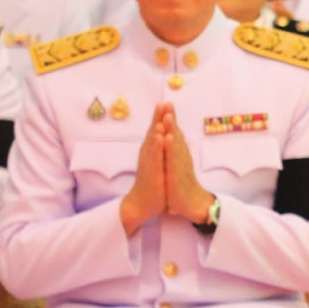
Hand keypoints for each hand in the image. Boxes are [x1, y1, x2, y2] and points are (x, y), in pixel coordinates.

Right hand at [120, 105, 167, 235]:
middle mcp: (148, 156)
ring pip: (152, 143)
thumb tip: (162, 138)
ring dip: (156, 129)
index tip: (165, 104)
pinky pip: (155, 157)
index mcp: (151, 153)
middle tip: (162, 103)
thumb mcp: (158, 164)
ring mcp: (149, 164)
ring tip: (160, 116)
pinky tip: (160, 136)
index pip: (156, 132)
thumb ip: (159, 152)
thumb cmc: (152, 184)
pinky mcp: (152, 173)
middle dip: (157, 118)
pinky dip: (157, 146)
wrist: (143, 204)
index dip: (160, 118)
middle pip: (152, 133)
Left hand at [161, 105, 215, 223]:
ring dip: (171, 128)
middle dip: (171, 118)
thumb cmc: (182, 188)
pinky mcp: (177, 174)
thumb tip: (171, 150)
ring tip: (167, 114)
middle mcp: (181, 157)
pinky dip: (171, 146)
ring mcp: (180, 164)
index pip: (174, 134)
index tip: (165, 106)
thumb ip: (174, 159)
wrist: (192, 205)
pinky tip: (168, 136)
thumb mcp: (176, 170)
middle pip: (176, 134)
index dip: (170, 120)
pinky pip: (173, 158)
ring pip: (175, 143)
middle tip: (167, 102)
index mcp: (178, 155)